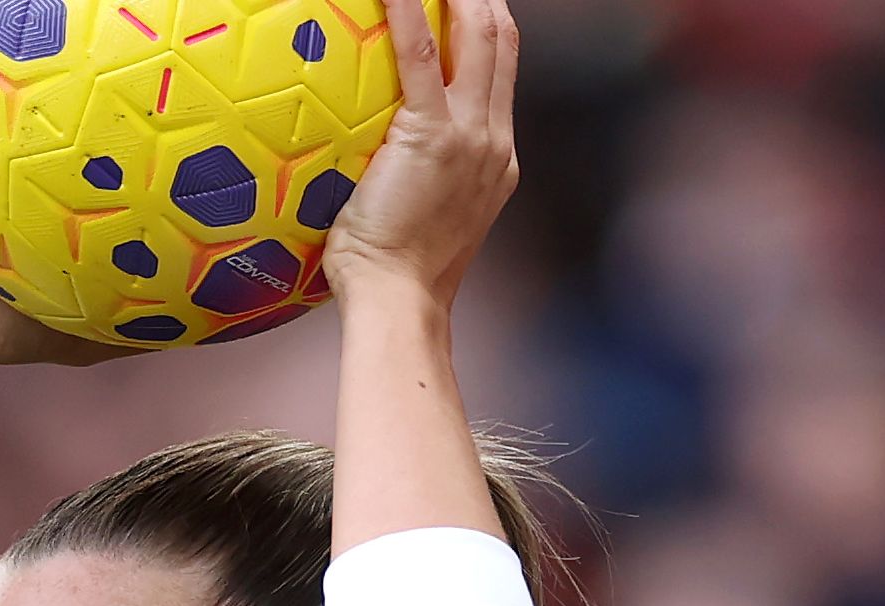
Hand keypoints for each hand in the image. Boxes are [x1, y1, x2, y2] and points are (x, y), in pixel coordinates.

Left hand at [320, 0, 517, 308]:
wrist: (399, 298)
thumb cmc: (393, 272)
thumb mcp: (424, 216)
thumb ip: (420, 177)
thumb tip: (382, 159)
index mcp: (497, 157)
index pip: (502, 70)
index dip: (489, 23)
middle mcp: (494, 139)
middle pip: (500, 40)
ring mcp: (471, 135)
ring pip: (477, 34)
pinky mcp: (433, 134)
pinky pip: (420, 52)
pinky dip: (408, 9)